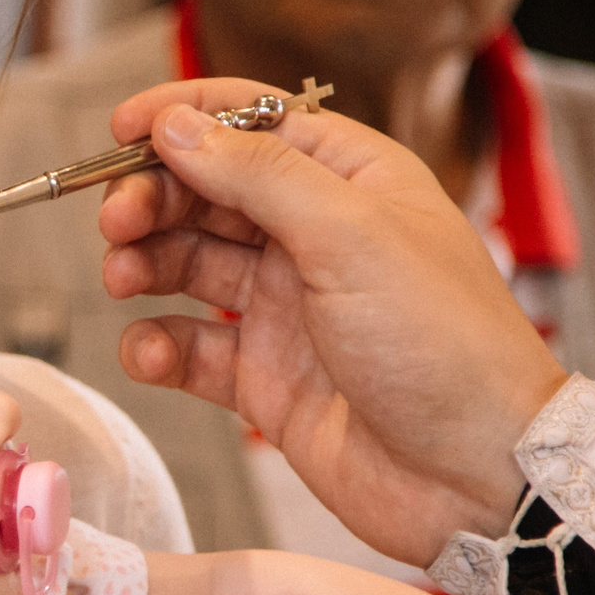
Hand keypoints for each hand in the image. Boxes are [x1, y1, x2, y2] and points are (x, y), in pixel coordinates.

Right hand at [95, 81, 568, 565]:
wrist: (477, 477)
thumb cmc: (448, 349)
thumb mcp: (351, 237)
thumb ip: (258, 177)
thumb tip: (181, 125)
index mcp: (352, 183)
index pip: (253, 124)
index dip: (184, 118)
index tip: (120, 130)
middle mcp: (316, 238)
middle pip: (208, 193)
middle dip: (153, 198)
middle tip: (116, 219)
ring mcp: (288, 309)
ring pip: (190, 266)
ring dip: (145, 265)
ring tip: (123, 279)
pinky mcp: (266, 377)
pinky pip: (191, 348)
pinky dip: (159, 346)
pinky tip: (150, 350)